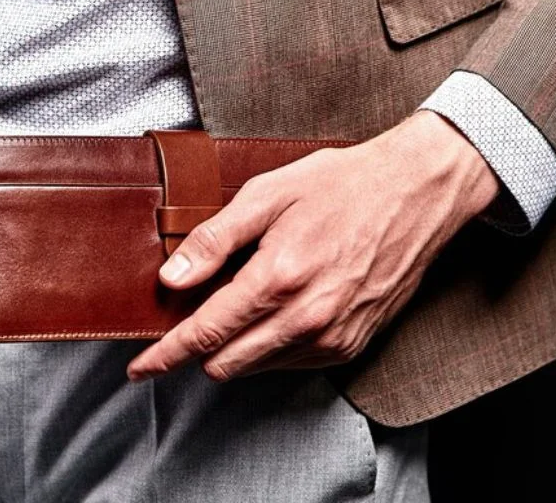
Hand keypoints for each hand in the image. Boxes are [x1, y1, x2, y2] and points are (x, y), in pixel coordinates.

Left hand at [126, 111, 499, 381]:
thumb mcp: (268, 194)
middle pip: (225, 364)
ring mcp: (332, 337)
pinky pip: (292, 365)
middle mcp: (306, 318)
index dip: (165, 355)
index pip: (205, 334)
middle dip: (199, 349)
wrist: (416, 194)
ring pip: (257, 369)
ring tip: (242, 302)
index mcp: (278, 277)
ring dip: (236, 348)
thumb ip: (214, 239)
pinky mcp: (351, 345)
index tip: (139, 368)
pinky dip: (271, 347)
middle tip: (191, 317)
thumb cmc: (341, 186)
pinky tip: (277, 308)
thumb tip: (172, 279)